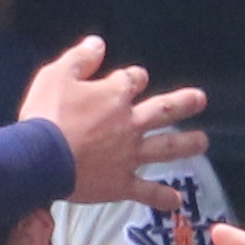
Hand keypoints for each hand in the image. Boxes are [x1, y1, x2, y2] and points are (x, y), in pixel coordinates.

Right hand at [16, 36, 209, 215]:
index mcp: (115, 95)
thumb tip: (98, 43)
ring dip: (186, 144)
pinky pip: (146, 191)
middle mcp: (129, 123)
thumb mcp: (57, 75)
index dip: (134, 78)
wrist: (41, 158)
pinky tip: (176, 201)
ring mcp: (129, 154)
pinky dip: (161, 197)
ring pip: (165, 148)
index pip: (133, 79)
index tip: (134, 79)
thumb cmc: (46, 115)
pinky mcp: (121, 183)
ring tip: (203, 142)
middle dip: (183, 103)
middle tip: (200, 99)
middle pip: (163, 110)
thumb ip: (80, 58)